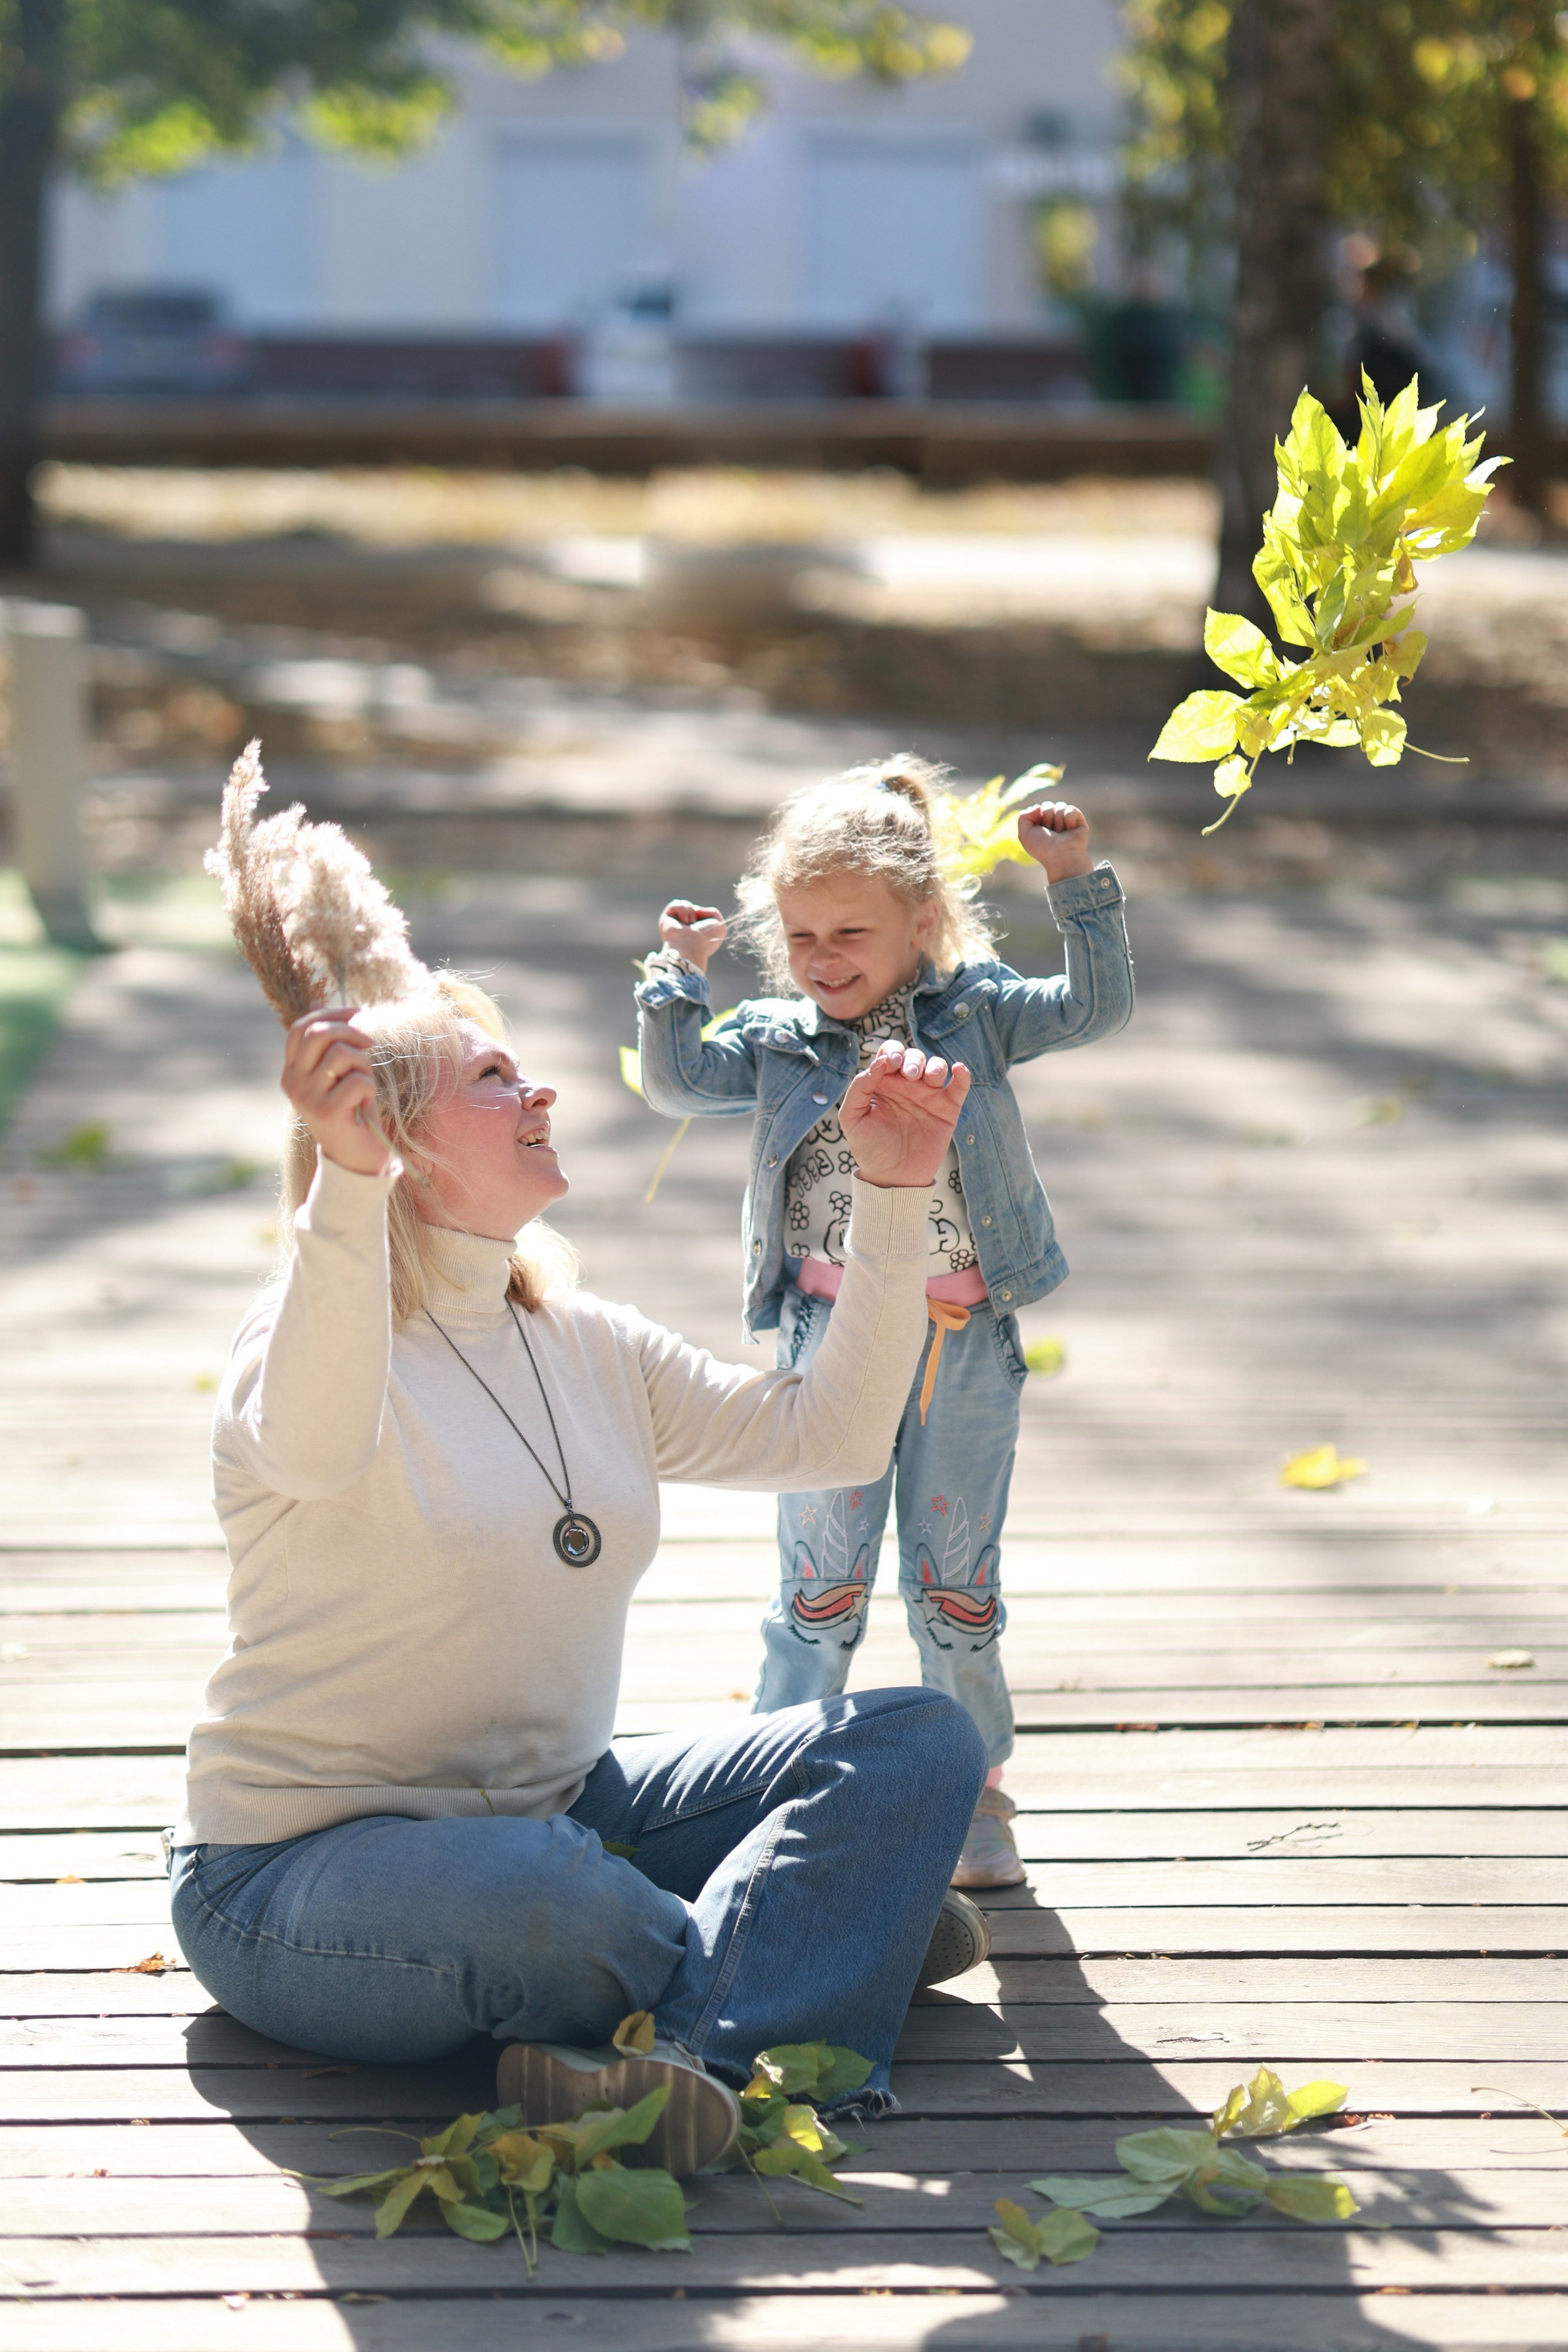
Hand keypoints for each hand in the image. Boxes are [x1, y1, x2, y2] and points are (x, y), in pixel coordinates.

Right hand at [281, 1007, 392, 1178]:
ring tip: (364, 1086)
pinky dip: (369, 1088)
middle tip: (370, 1044)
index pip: (301, 1028)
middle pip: (318, 1033)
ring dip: (363, 1065)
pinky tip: (364, 1106)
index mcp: (291, 1071)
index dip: (330, 1013)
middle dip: (351, 1031)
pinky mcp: (326, 1112)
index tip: (358, 1012)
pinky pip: (357, 1080)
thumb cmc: (351, 1110)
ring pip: (342, 1054)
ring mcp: (307, 1098)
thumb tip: (315, 1001)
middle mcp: (292, 1083)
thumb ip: (327, 1043)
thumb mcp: (336, 1072)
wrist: (356, 1158)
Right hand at [658, 900, 727, 969]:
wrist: (692, 946)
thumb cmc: (706, 939)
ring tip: (690, 922)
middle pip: (692, 908)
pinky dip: (682, 909)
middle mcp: (685, 929)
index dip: (705, 915)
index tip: (707, 929)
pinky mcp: (665, 921)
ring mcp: (675, 925)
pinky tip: (684, 920)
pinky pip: (674, 905)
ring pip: (683, 905)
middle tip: (696, 924)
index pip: (701, 914)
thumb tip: (695, 910)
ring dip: (690, 910)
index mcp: (697, 932)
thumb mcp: (719, 924)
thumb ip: (713, 912)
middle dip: (696, 911)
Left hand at [840, 1044, 970, 1189]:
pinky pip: (959, 1087)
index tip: (891, 1064)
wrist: (893, 1177)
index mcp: (883, 1083)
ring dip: (934, 1065)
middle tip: (909, 1076)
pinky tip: (958, 1070)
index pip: (890, 1053)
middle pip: (915, 1056)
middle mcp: (906, 1085)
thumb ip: (859, 1088)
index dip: (892, 1051)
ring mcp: (928, 1096)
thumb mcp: (852, 1118)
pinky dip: (962, 1075)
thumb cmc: (870, 1149)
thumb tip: (879, 1063)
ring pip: (937, 1066)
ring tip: (929, 1079)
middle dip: (913, 1059)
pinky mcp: (947, 1109)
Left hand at [1017, 800, 1093, 882]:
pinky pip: (1071, 809)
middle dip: (1047, 817)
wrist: (1060, 856)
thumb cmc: (1043, 848)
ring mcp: (1067, 820)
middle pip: (1048, 805)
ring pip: (1060, 806)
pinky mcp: (1079, 821)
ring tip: (1060, 833)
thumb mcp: (1024, 834)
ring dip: (1058, 820)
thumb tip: (1038, 806)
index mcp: (1041, 824)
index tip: (1039, 830)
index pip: (1038, 808)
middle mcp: (1054, 821)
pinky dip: (1069, 819)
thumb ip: (1023, 817)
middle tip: (1051, 833)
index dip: (1037, 817)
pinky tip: (1070, 829)